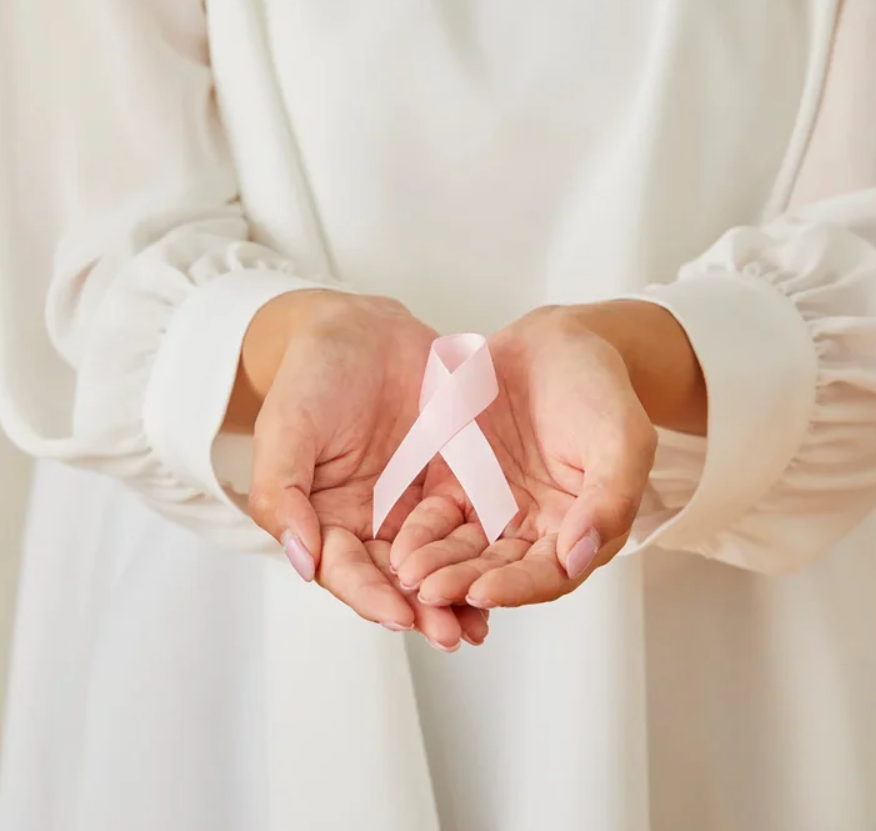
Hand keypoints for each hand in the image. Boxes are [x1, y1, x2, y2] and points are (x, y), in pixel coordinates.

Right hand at [232, 291, 488, 648]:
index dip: (370, 595)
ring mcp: (409, 506)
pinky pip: (466, 524)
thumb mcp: (286, 428)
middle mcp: (367, 522)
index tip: (400, 617)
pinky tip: (503, 575)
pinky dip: (481, 552)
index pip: (344, 569)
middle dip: (421, 609)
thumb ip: (284, 494)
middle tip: (451, 635)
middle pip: (393, 578)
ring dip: (455, 595)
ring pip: (434, 561)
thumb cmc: (312, 375)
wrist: (361, 330)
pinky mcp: (448, 484)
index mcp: (323, 518)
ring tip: (480, 625)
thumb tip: (300, 562)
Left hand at [389, 302, 692, 608]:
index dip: (516, 587)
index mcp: (579, 528)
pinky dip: (419, 534)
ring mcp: (492, 507)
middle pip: (497, 569)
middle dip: (463, 583)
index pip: (548, 574)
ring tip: (407, 574)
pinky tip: (399, 546)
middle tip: (429, 590)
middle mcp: (533, 528)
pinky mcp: (457, 484)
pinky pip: (436, 516)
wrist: (557, 343)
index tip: (483, 592)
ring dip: (436, 566)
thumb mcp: (622, 439)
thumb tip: (579, 556)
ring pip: (462, 550)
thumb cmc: (600, 389)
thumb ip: (610, 500)